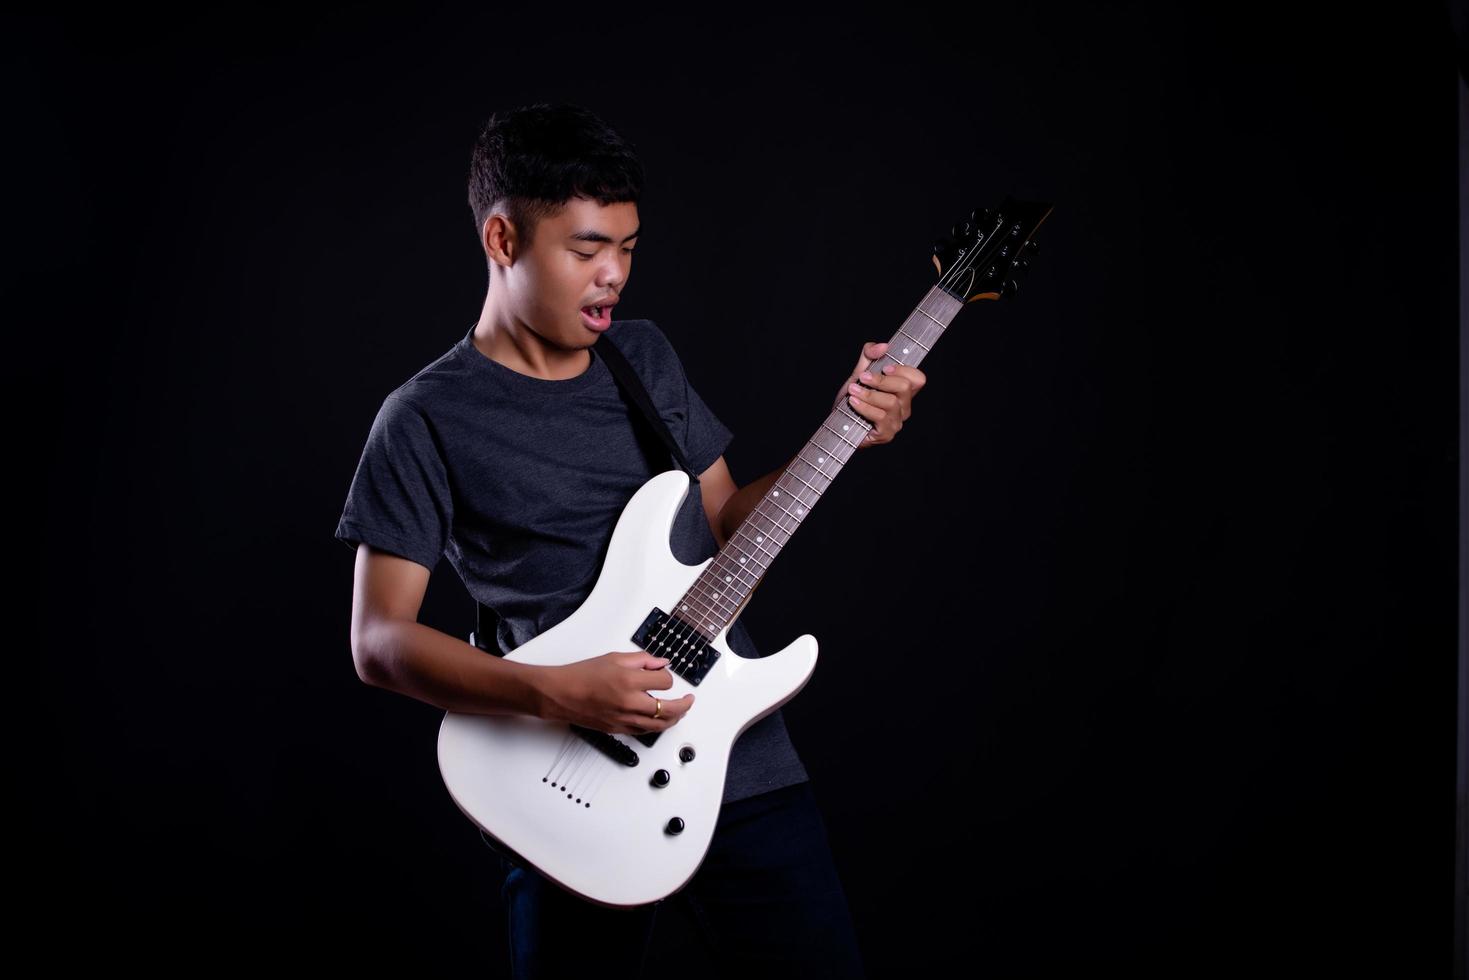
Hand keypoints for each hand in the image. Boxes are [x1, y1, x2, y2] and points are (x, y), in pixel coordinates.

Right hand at [535, 651, 693, 734]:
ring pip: (659, 725)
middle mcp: (629, 702)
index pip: (664, 681)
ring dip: (674, 718)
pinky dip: (656, 726)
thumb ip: (642, 660)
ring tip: (680, 712)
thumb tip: (662, 663)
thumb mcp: (614, 658)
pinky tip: (659, 721)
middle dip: (684, 704)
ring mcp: (624, 718)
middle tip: (689, 700)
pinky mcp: (618, 729)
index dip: (668, 677)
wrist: (560, 693)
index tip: (664, 674)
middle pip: (668, 708)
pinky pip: (644, 732)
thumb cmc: (581, 675)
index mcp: (629, 680)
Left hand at [831, 341, 926, 448]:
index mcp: (903, 392)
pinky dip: (865, 407)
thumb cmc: (852, 398)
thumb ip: (869, 355)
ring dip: (868, 394)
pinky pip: (880, 417)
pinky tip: (854, 403)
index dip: (904, 370)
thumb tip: (883, 346)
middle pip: (904, 387)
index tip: (885, 367)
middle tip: (862, 377)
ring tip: (853, 391)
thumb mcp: (859, 372)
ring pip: (891, 402)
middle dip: (880, 380)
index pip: (918, 379)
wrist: (837, 421)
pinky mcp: (886, 434)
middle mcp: (904, 407)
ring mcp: (897, 422)